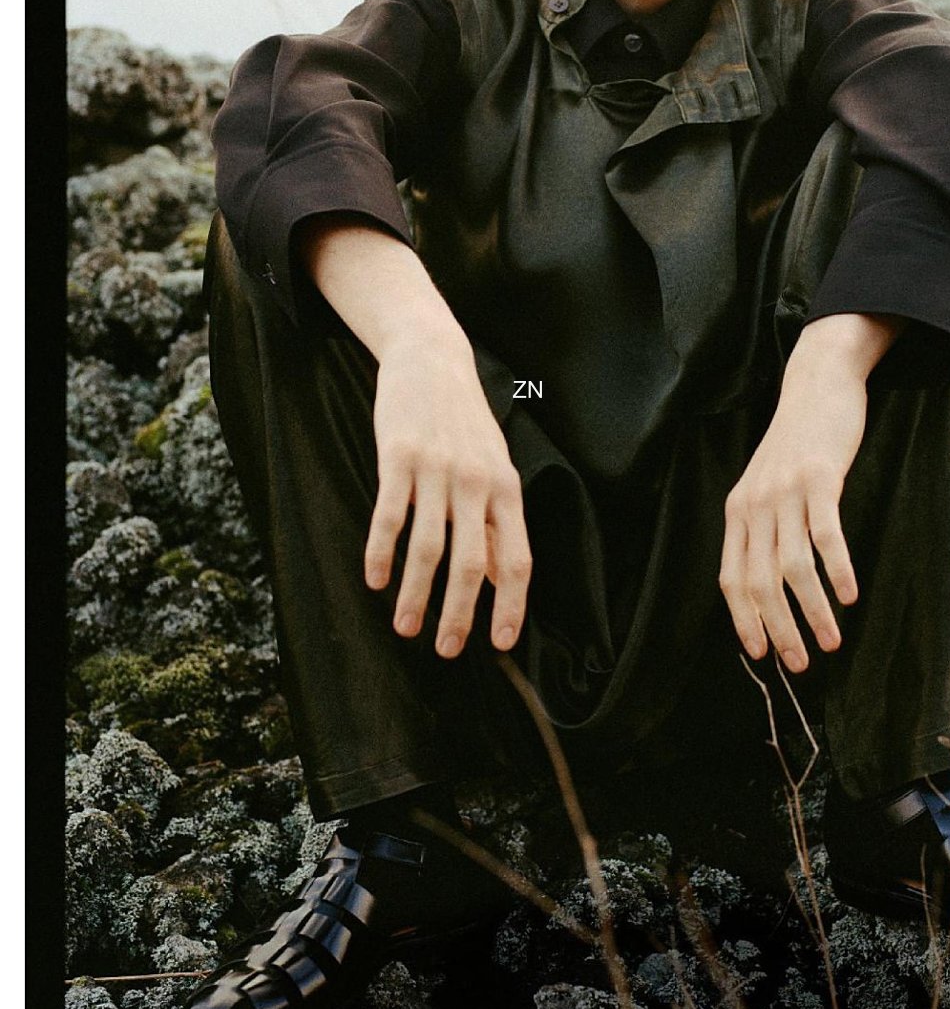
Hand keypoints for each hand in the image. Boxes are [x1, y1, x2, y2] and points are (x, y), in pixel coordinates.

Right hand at [365, 336, 531, 653]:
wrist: (432, 358)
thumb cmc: (465, 422)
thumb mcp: (494, 467)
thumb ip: (496, 521)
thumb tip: (497, 579)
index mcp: (507, 489)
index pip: (517, 559)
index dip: (511, 605)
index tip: (502, 643)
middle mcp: (477, 482)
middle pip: (471, 565)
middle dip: (459, 615)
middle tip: (446, 651)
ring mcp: (438, 470)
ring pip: (428, 549)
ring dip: (414, 595)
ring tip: (405, 627)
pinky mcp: (399, 456)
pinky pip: (390, 516)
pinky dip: (381, 553)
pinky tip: (374, 579)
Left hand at [718, 313, 901, 671]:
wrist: (816, 386)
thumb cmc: (797, 445)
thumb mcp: (765, 486)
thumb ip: (762, 528)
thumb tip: (770, 587)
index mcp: (737, 512)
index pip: (731, 579)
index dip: (745, 621)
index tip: (762, 655)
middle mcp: (754, 505)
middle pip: (760, 582)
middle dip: (779, 629)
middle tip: (801, 663)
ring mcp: (785, 491)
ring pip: (793, 567)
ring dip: (811, 611)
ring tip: (831, 640)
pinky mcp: (818, 479)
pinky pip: (826, 535)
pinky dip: (837, 570)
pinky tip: (850, 595)